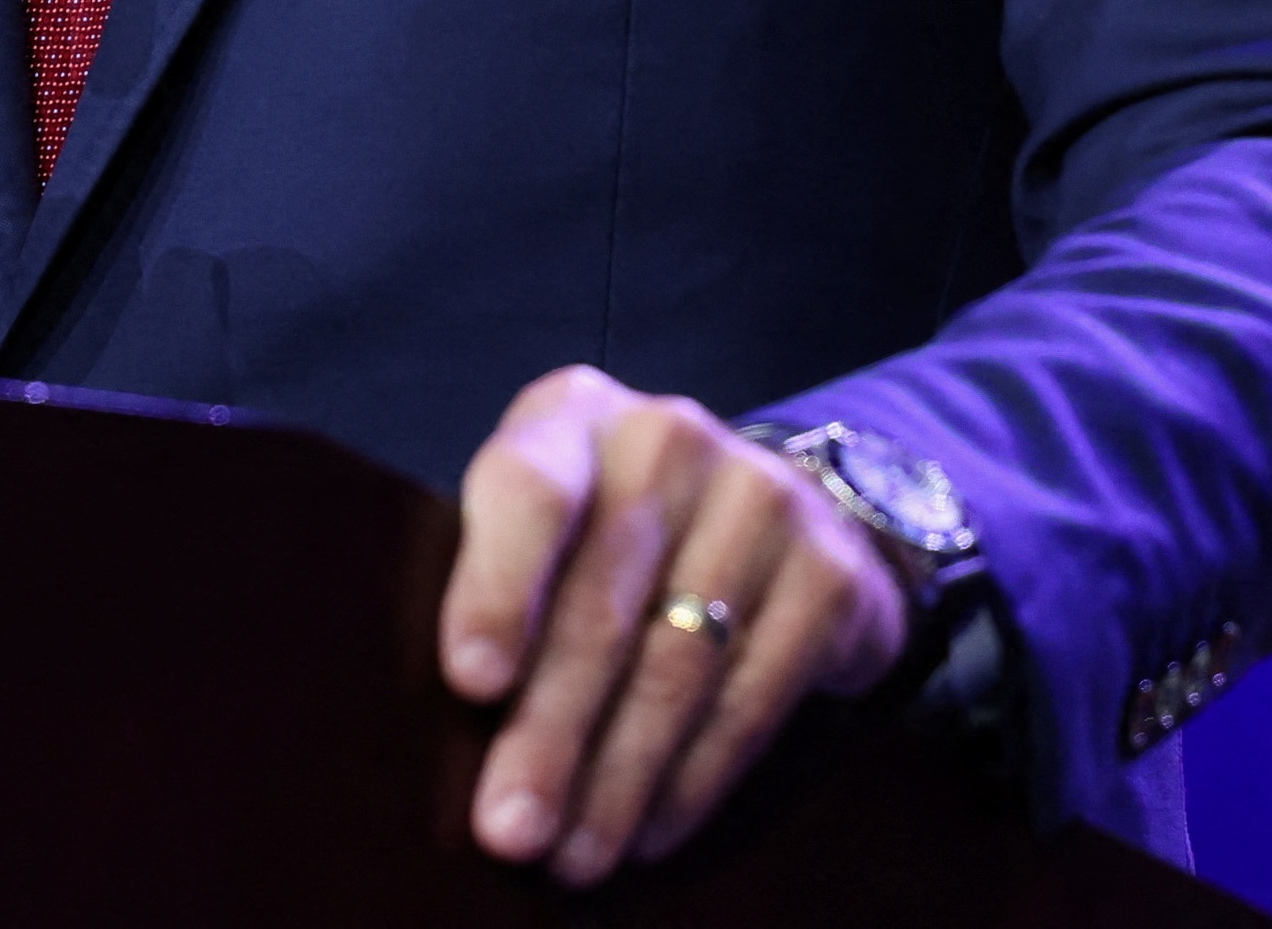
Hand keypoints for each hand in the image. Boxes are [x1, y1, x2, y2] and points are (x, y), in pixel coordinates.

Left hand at [441, 366, 911, 884]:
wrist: (787, 506)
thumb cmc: (613, 526)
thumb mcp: (548, 518)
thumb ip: (498, 582)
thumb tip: (441, 723)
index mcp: (572, 417)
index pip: (528, 490)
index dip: (497, 587)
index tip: (472, 683)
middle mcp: (668, 440)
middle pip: (600, 605)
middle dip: (549, 732)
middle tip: (511, 829)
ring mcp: (762, 500)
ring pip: (677, 666)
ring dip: (618, 776)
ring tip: (572, 854)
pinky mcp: (830, 575)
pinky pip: (751, 697)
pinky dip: (693, 777)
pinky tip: (649, 831)